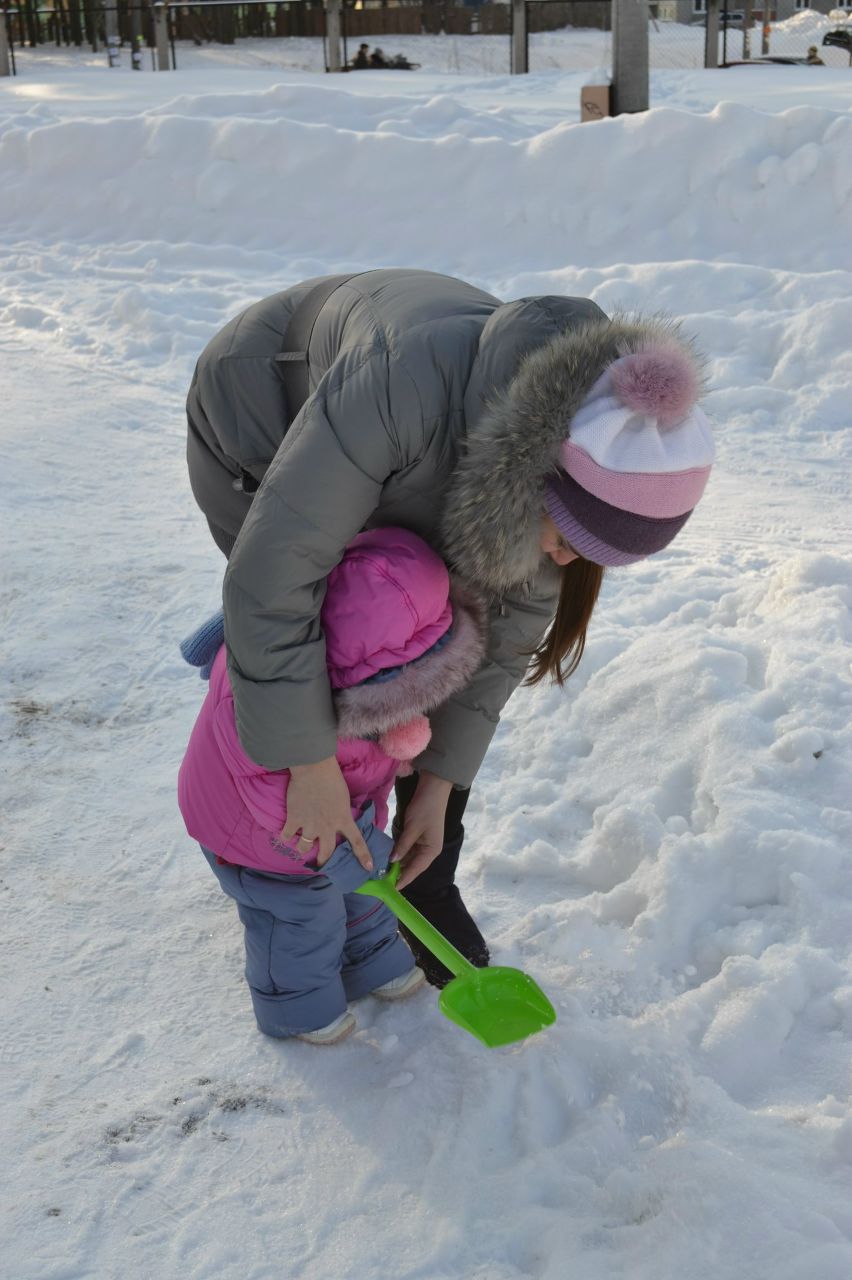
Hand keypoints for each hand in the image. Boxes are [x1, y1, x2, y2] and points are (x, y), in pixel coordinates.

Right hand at [280, 756, 372, 871]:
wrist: (313, 768)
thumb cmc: (332, 778)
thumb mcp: (344, 798)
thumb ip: (341, 812)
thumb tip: (339, 819)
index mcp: (343, 819)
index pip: (357, 841)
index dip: (363, 856)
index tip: (369, 868)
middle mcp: (327, 827)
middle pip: (326, 852)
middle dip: (322, 860)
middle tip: (320, 862)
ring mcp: (309, 825)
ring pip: (304, 847)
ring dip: (302, 848)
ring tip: (300, 845)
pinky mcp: (294, 819)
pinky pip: (286, 836)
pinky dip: (284, 837)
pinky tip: (284, 835)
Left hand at [393, 771, 452, 890]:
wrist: (432, 789)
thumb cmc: (425, 809)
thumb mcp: (412, 828)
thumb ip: (403, 845)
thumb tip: (392, 861)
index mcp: (432, 850)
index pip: (416, 869)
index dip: (404, 879)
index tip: (393, 889)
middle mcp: (429, 850)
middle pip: (413, 866)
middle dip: (400, 873)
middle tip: (383, 881)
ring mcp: (423, 843)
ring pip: (409, 858)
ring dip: (398, 864)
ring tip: (384, 872)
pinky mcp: (418, 837)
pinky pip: (408, 849)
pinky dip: (399, 854)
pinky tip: (389, 858)